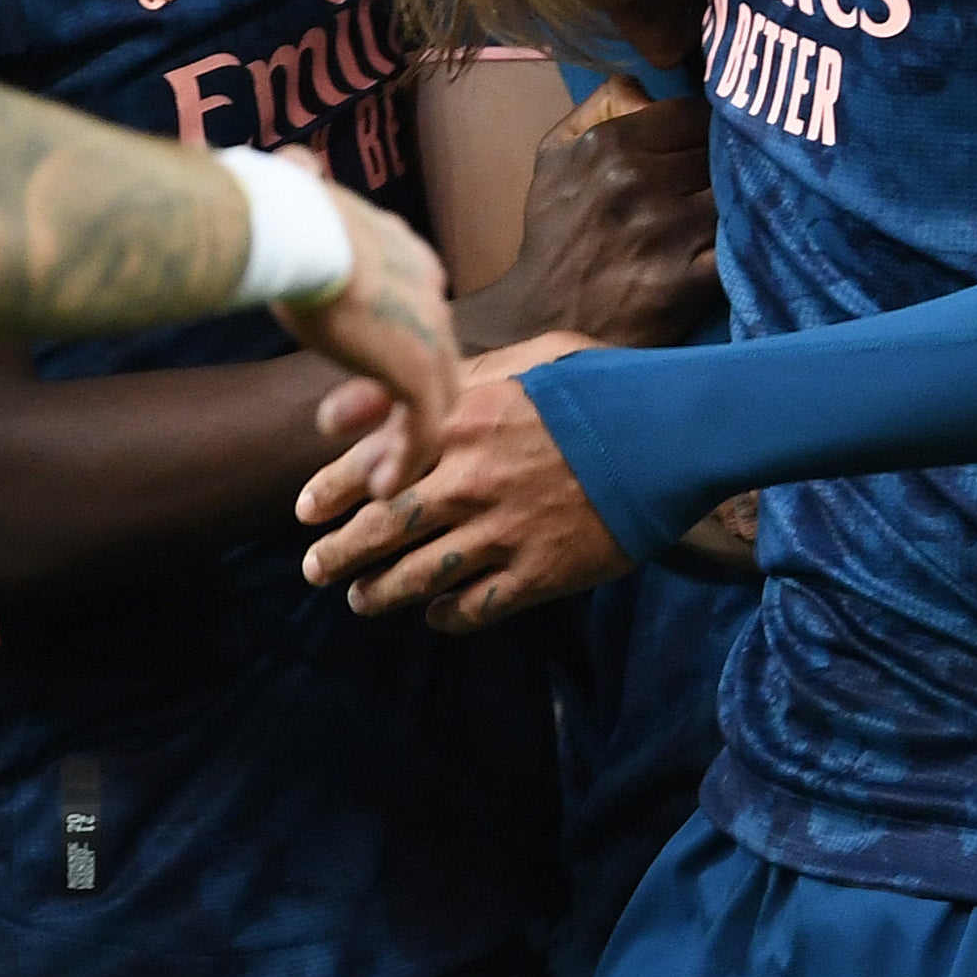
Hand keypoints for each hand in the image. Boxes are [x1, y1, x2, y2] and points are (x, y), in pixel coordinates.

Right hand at [276, 182, 456, 501]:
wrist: (298, 233)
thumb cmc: (284, 214)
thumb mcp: (300, 196)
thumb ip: (302, 187)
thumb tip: (287, 163)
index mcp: (406, 252)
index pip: (419, 308)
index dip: (389, 344)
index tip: (351, 366)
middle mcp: (430, 293)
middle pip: (432, 359)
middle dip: (396, 397)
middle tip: (346, 422)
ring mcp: (431, 336)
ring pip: (433, 402)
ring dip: (404, 440)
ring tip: (375, 476)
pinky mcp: (420, 375)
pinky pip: (424, 432)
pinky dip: (406, 461)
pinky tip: (381, 487)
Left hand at [295, 338, 630, 630]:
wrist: (671, 434)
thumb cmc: (597, 386)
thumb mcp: (521, 359)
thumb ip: (452, 375)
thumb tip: (392, 389)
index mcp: (460, 423)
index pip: (369, 464)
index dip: (328, 491)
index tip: (304, 510)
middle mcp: (470, 481)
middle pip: (382, 529)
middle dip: (339, 552)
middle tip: (315, 569)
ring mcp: (504, 532)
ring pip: (418, 576)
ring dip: (380, 592)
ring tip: (359, 599)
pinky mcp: (540, 572)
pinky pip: (477, 606)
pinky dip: (447, 617)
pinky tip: (434, 617)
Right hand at [455, 80, 716, 354]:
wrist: (542, 321)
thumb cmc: (554, 234)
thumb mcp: (554, 155)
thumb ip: (599, 106)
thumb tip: (648, 84)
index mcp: (608, 144)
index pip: (694, 113)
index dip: (704, 128)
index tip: (705, 146)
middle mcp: (637, 182)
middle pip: (718, 151)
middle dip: (722, 164)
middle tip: (719, 183)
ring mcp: (666, 232)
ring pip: (735, 192)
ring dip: (736, 202)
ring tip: (733, 212)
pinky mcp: (688, 281)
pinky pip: (739, 244)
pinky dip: (744, 242)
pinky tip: (739, 245)